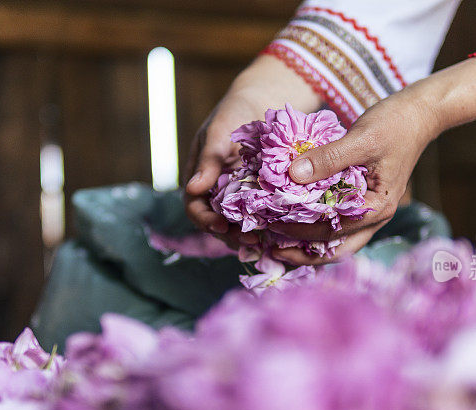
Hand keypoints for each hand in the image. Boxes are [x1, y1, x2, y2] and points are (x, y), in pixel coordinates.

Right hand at [183, 55, 321, 249]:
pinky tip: (282, 233)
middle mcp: (217, 191)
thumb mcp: (219, 132)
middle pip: (217, 224)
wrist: (262, 100)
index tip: (222, 226)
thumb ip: (208, 160)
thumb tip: (193, 188)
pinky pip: (261, 216)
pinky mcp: (260, 196)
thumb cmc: (234, 111)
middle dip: (231, 236)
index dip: (205, 221)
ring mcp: (239, 195)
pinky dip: (268, 227)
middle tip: (251, 241)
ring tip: (267, 243)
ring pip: (239, 225)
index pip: (195, 208)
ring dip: (250, 236)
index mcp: (201, 178)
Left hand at [271, 58, 475, 265]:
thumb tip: (292, 176)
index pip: (332, 232)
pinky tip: (295, 222)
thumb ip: (328, 158)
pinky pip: (338, 224)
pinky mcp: (364, 202)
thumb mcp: (361, 138)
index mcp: (376, 208)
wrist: (419, 113)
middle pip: (335, 248)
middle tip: (270, 250)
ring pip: (336, 241)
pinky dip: (317, 227)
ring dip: (308, 244)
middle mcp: (375, 217)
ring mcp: (370, 212)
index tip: (270, 227)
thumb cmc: (394, 123)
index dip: (299, 233)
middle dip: (302, 253)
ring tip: (278, 243)